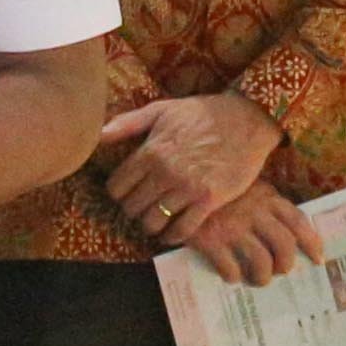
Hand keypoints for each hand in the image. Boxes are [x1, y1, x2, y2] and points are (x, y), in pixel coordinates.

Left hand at [99, 89, 283, 240]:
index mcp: (151, 151)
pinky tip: (173, 232)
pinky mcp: (209, 200)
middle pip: (132, 207)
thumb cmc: (203, 113)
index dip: (118, 194)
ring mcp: (187, 187)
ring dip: (151, 225)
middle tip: (141, 209)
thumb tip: (98, 134)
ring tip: (156, 221)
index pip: (117, 187)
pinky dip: (173, 235)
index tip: (127, 194)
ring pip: (154, 221)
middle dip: (133, 210)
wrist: (247, 120)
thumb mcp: (163, 109)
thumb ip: (128, 123)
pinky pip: (182, 229)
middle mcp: (165, 172)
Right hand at [171, 186, 320, 281]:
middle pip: (284, 245)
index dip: (312, 242)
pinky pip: (230, 268)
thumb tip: (290, 238)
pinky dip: (233, 276)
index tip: (318, 259)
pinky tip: (231, 276)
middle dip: (286, 264)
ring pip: (261, 261)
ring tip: (258, 280)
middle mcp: (254, 213)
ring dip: (262, 276)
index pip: (298, 221)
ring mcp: (233, 227)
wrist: (181, 188)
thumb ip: (267, 207)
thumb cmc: (221, 194)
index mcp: (267, 198)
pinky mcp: (211, 241)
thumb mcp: (248, 190)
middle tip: (281, 272)